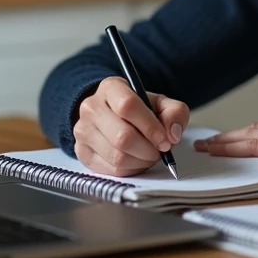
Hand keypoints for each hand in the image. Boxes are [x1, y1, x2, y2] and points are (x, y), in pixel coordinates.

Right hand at [72, 77, 189, 176]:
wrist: (113, 116)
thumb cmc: (139, 110)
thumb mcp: (160, 104)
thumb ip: (174, 112)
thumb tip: (173, 134)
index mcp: (111, 88)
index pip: (128, 105)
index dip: (150, 127)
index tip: (165, 140)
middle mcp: (91, 107)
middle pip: (122, 136)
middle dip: (148, 149)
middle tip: (159, 151)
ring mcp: (83, 130)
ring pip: (117, 156)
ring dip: (141, 161)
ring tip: (149, 155)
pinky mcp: (82, 152)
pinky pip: (111, 169)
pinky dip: (130, 170)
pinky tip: (136, 161)